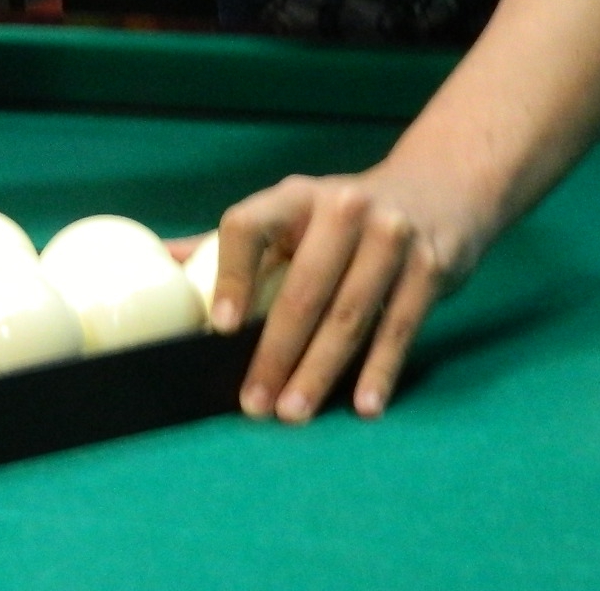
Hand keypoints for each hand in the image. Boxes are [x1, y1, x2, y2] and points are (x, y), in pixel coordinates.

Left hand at [211, 158, 492, 423]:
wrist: (438, 188)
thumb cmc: (344, 216)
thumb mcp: (293, 212)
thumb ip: (237, 242)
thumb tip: (162, 263)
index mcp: (296, 196)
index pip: (250, 227)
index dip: (231, 276)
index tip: (219, 328)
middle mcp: (344, 207)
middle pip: (303, 287)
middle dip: (276, 351)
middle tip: (254, 402)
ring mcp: (391, 235)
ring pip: (350, 314)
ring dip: (320, 370)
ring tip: (294, 412)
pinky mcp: (430, 265)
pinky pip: (400, 326)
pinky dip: (380, 370)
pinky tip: (364, 404)